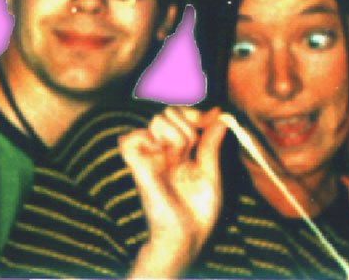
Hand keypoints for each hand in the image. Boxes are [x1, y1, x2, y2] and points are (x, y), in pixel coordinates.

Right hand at [119, 106, 226, 277]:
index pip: (181, 113)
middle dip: (189, 126)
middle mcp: (163, 149)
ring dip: (176, 135)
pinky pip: (129, 139)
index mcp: (180, 150)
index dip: (196, 112)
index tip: (212, 117)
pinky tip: (159, 154)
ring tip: (178, 159)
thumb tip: (219, 114)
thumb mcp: (211, 171)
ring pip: (158, 119)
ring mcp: (150, 156)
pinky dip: (145, 140)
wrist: (187, 236)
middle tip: (192, 151)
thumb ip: (211, 142)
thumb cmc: (198, 210)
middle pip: (170, 111)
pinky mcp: (138, 167)